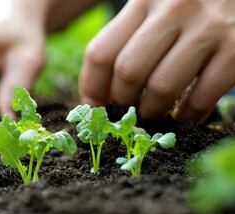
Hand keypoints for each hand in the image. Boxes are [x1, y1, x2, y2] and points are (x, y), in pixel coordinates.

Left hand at [80, 0, 234, 122]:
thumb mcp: (154, 7)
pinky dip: (189, 116)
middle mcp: (172, 10)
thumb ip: (129, 39)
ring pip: (161, 87)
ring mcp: (207, 27)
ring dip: (154, 112)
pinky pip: (201, 96)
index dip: (91, 88)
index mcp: (143, 0)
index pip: (101, 53)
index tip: (93, 108)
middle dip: (123, 103)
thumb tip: (103, 94)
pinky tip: (185, 116)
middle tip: (128, 112)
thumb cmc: (189, 4)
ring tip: (154, 115)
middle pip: (128, 72)